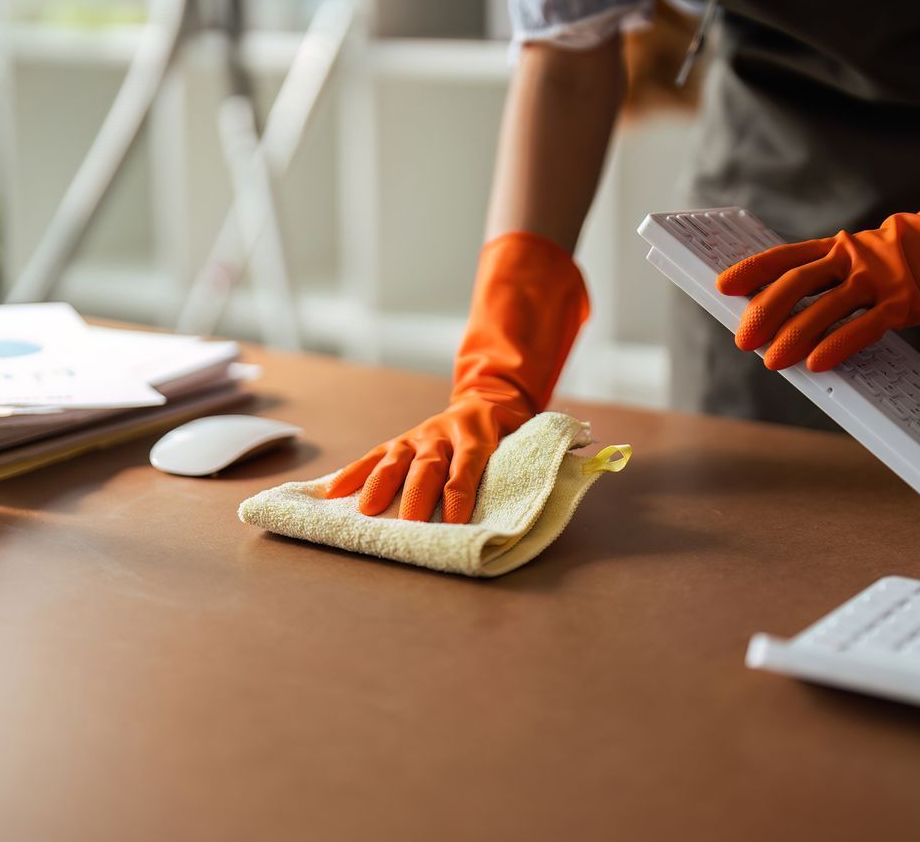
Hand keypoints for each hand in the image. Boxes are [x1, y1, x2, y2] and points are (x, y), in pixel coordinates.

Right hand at [324, 231, 587, 521]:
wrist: (490, 396)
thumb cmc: (515, 433)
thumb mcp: (534, 440)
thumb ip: (554, 456)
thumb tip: (591, 466)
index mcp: (481, 435)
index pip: (469, 468)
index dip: (461, 495)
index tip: (455, 523)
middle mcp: (445, 433)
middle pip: (427, 466)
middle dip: (414, 495)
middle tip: (402, 523)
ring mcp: (419, 436)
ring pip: (394, 459)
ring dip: (377, 486)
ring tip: (361, 511)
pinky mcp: (400, 441)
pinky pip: (371, 458)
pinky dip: (350, 476)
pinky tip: (328, 494)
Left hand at [716, 57, 919, 372]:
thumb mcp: (873, 257)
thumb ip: (841, 278)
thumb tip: (802, 312)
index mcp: (841, 246)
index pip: (785, 257)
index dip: (752, 271)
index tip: (721, 286)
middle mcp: (853, 257)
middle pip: (795, 283)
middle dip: (763, 312)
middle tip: (742, 338)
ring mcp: (878, 277)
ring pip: (823, 307)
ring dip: (792, 335)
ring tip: (771, 360)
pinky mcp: (904, 299)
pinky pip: (863, 326)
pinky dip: (836, 345)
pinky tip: (816, 363)